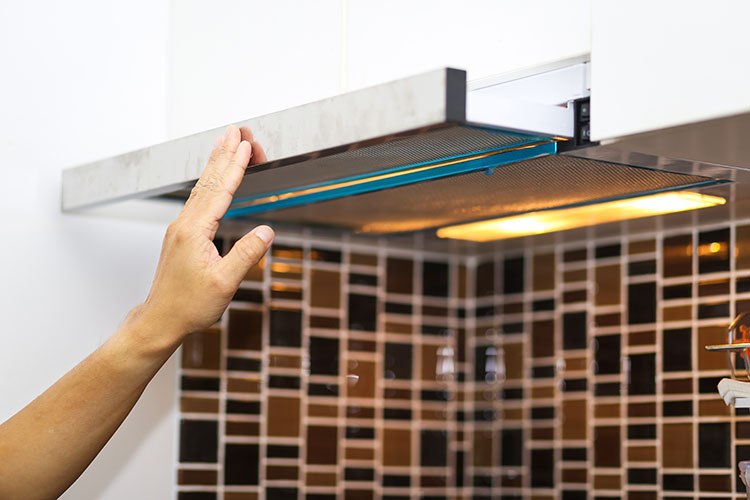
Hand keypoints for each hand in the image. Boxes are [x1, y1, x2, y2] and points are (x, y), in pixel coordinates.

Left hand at [142, 125, 272, 344]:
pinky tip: (212, 178)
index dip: (234, 166)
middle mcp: (185, 224)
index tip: (244, 144)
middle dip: (224, 154)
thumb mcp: (225, 283)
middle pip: (208, 181)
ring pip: (201, 188)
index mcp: (195, 231)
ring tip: (225, 143)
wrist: (161, 319)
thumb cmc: (190, 305)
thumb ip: (247, 254)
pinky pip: (198, 200)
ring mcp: (181, 229)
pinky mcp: (182, 235)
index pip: (220, 191)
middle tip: (235, 130)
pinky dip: (209, 182)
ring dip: (215, 164)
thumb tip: (266, 232)